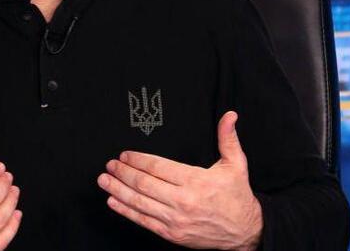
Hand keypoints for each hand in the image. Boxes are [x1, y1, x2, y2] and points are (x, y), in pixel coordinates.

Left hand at [97, 111, 262, 249]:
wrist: (246, 232)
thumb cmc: (237, 196)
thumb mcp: (236, 164)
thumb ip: (228, 138)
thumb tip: (230, 115)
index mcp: (195, 180)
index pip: (158, 167)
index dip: (137, 160)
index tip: (125, 155)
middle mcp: (183, 201)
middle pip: (144, 184)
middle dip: (122, 173)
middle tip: (110, 164)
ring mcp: (176, 219)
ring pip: (139, 202)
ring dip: (118, 190)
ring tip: (104, 180)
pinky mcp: (172, 234)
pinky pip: (144, 221)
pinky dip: (126, 210)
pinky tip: (113, 201)